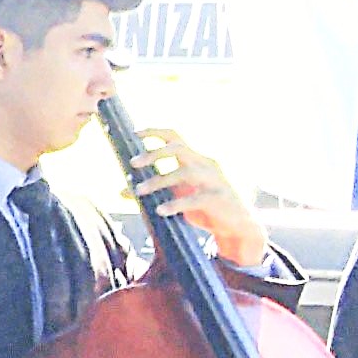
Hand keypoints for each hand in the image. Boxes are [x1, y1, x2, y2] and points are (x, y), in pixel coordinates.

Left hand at [129, 128, 267, 270]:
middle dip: (154, 153)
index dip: (155, 132)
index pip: (176, 137)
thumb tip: (121, 191)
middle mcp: (206, 164)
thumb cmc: (204, 207)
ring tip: (138, 191)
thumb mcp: (176, 195)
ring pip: (185, 172)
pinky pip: (196, 198)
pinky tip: (160, 210)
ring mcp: (215, 180)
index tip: (134, 133)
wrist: (237, 226)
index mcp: (195, 159)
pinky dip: (176, 203)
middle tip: (133, 163)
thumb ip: (153, 190)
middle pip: (179, 149)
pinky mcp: (219, 198)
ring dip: (159, 180)